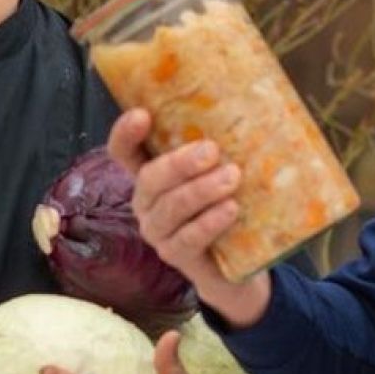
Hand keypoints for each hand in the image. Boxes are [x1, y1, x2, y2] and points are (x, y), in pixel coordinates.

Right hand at [107, 108, 271, 326]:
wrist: (239, 265)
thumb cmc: (228, 204)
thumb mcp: (221, 171)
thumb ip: (220, 148)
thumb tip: (251, 108)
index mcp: (152, 174)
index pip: (124, 152)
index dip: (125, 134)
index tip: (142, 115)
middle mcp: (147, 202)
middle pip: (149, 178)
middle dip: (179, 163)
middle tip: (212, 150)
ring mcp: (158, 231)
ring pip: (170, 207)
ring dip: (201, 190)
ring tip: (232, 178)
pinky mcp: (175, 256)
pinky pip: (188, 238)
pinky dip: (209, 222)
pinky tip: (230, 210)